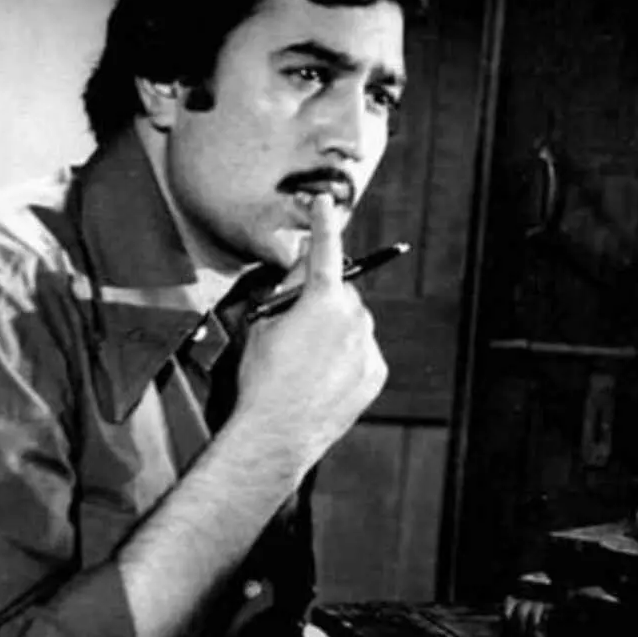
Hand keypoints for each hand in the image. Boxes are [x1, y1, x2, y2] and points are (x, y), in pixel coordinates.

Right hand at [234, 194, 387, 472]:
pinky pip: (362, 351)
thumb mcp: (262, 324)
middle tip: (297, 324)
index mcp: (323, 300)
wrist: (277, 433)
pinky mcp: (375, 372)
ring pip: (354, 322)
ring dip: (336, 328)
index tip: (326, 203)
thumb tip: (303, 268)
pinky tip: (323, 376)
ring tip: (308, 360)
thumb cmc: (262, 377)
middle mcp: (354, 317)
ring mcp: (368, 347)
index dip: (323, 222)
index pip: (325, 249)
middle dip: (323, 298)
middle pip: (341, 291)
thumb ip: (287, 290)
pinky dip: (347, 355)